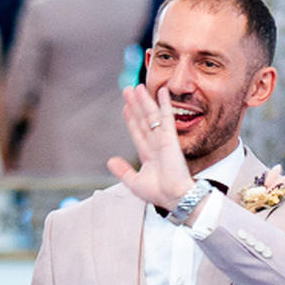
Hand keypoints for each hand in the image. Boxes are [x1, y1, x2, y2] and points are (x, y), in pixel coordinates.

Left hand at [108, 84, 194, 210]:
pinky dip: (164, 104)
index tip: (126, 107)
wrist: (173, 198)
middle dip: (135, 105)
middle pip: (142, 119)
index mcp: (147, 153)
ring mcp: (163, 140)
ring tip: (137, 87)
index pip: (137, 131)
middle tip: (128, 90)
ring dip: (144, 101)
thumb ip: (123, 171)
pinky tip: (162, 92)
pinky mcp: (171, 139)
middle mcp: (154, 144)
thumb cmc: (159, 193)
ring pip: (151, 116)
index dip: (131, 118)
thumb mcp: (134, 182)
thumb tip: (110, 161)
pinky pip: (167, 118)